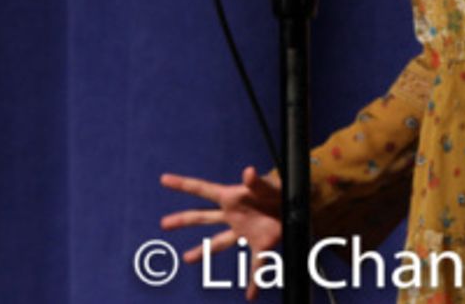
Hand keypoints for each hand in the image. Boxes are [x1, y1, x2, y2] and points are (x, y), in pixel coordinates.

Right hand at [160, 166, 281, 300]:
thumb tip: (247, 172)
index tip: (164, 179)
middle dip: (183, 220)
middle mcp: (234, 215)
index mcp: (232, 198)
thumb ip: (258, 183)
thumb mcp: (270, 185)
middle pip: (203, 218)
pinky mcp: (262, 244)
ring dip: (203, 252)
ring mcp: (244, 231)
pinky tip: (250, 295)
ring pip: (219, 243)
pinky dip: (254, 282)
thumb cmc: (281, 189)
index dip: (183, 184)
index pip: (203, 190)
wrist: (300, 202)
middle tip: (164, 224)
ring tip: (186, 258)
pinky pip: (256, 266)